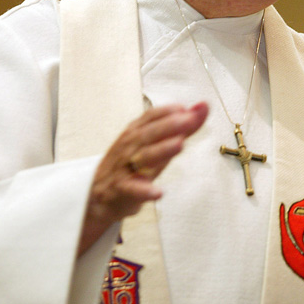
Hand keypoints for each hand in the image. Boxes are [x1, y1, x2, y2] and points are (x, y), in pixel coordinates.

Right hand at [78, 102, 207, 254]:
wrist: (100, 195)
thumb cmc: (132, 164)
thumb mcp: (155, 144)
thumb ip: (181, 127)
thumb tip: (203, 107)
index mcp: (135, 132)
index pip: (150, 117)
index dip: (169, 111)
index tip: (187, 108)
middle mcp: (129, 146)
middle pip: (148, 134)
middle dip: (169, 126)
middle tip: (189, 120)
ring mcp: (124, 168)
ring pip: (143, 158)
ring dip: (161, 150)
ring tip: (179, 144)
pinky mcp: (121, 190)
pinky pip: (132, 190)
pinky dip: (145, 191)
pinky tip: (159, 192)